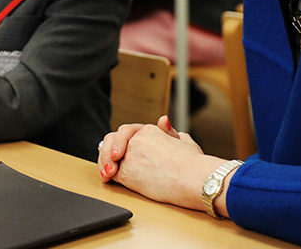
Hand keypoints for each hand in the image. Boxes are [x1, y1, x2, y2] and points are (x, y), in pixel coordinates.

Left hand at [99, 115, 223, 210]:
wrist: (193, 178)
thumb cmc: (195, 164)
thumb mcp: (184, 140)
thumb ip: (171, 132)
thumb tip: (164, 120)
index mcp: (149, 130)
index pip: (126, 132)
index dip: (119, 142)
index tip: (117, 151)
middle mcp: (137, 140)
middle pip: (113, 140)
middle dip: (107, 150)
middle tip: (108, 162)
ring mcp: (130, 155)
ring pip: (109, 158)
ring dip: (105, 164)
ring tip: (107, 173)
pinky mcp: (127, 172)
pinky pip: (112, 173)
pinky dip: (110, 177)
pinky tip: (110, 180)